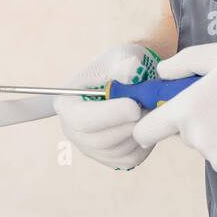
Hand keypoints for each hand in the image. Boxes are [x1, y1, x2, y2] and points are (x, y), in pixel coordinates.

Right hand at [53, 43, 159, 170]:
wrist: (129, 80)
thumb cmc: (119, 67)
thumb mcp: (119, 57)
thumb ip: (122, 64)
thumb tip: (129, 71)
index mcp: (66, 104)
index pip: (81, 119)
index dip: (110, 115)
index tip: (135, 106)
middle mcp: (72, 130)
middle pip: (100, 140)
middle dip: (130, 125)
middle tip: (150, 107)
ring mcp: (90, 148)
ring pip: (118, 151)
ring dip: (139, 131)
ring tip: (149, 109)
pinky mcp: (110, 158)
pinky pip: (130, 158)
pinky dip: (144, 141)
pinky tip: (145, 122)